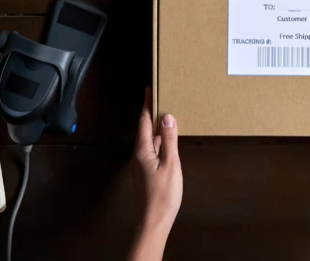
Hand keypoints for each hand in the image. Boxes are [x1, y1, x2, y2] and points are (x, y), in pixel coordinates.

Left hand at [130, 87, 181, 259]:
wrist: (154, 220)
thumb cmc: (163, 195)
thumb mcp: (171, 164)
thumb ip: (170, 140)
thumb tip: (168, 118)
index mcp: (143, 150)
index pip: (144, 121)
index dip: (147, 105)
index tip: (149, 90)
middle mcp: (138, 155)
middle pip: (144, 129)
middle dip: (151, 113)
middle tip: (159, 99)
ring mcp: (141, 164)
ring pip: (148, 140)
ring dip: (155, 128)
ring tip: (165, 117)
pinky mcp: (145, 172)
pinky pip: (151, 150)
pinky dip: (158, 141)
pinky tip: (166, 143)